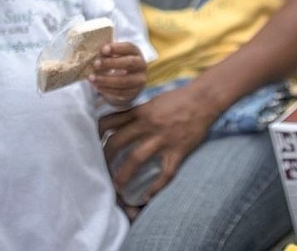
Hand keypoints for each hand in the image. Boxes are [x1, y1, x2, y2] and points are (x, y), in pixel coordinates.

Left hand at [90, 42, 146, 104]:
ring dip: (106, 80)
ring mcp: (139, 80)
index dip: (116, 48)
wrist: (124, 82)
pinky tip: (97, 86)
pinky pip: (121, 92)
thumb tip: (99, 53)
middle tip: (96, 64)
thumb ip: (106, 53)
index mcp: (135, 52)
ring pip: (124, 81)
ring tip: (92, 78)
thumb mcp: (113, 55)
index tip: (103, 50)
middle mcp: (141, 65)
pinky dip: (107, 90)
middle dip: (111, 63)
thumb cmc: (116, 63)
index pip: (129, 47)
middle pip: (129, 63)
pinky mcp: (134, 92)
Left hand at [99, 84, 218, 202]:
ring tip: (116, 186)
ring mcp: (163, 139)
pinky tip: (147, 197)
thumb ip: (137, 112)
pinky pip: (165, 173)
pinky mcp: (177, 151)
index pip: (111, 122)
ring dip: (123, 174)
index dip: (98, 133)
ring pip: (136, 159)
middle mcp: (148, 125)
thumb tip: (119, 122)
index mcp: (141, 111)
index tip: (91, 142)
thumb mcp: (154, 101)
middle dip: (105, 157)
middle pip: (118, 142)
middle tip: (99, 168)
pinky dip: (156, 187)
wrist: (204, 99)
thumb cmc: (179, 98)